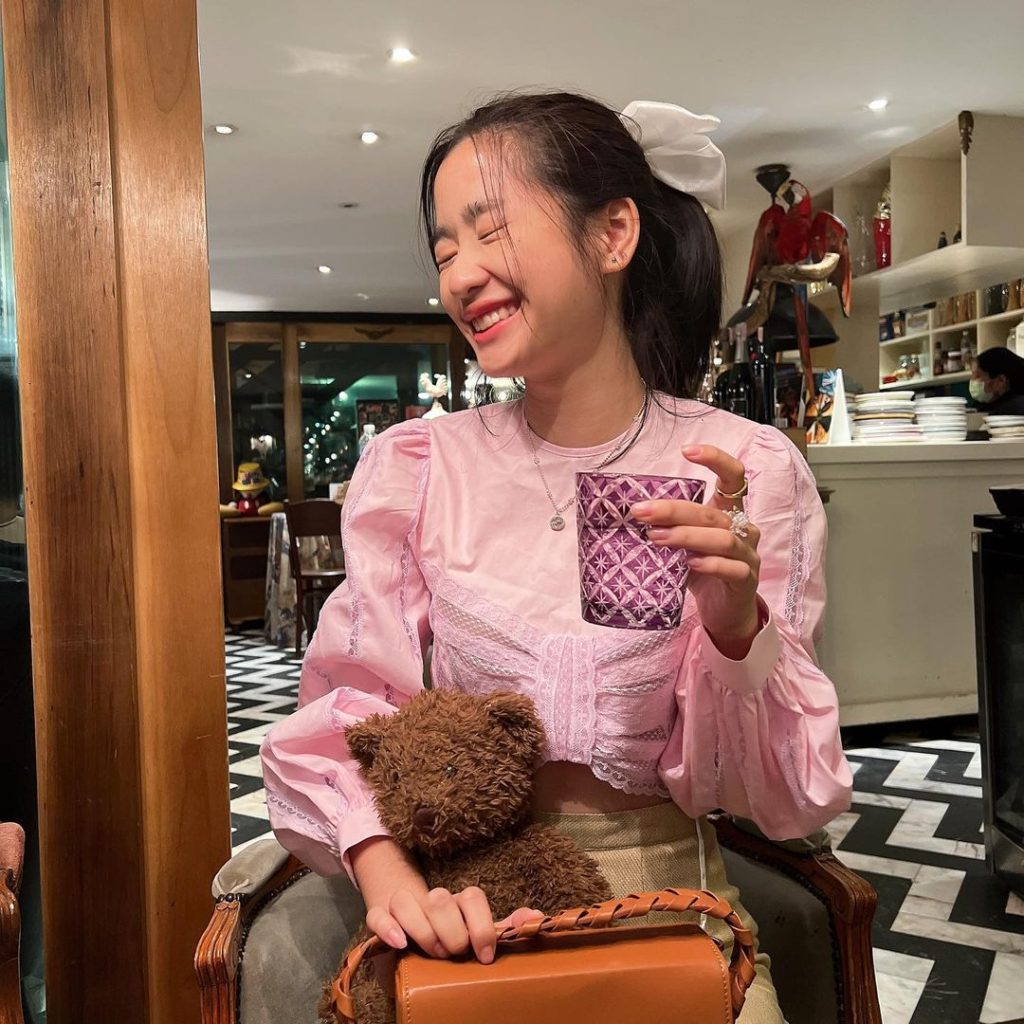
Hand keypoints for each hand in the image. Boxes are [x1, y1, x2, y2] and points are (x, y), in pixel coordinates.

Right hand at [366, 885, 504, 963]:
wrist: (410, 944)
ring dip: (423, 931)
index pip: (473, 897)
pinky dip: (388, 927)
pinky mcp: (380, 919)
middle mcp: (432, 899)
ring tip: (433, 954)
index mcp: (459, 902)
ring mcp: (404, 907)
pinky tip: (399, 942)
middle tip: (454, 955)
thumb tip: (536, 917)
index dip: (481, 925)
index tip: (485, 956)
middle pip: (441, 899)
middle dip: (451, 932)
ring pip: (408, 902)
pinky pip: (378, 915)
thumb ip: (504, 929)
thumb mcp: (478, 938)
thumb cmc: (451, 942)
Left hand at [631, 444, 761, 657]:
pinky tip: (689, 563)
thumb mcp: (684, 545)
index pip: (732, 476)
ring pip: (723, 538)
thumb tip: (633, 512)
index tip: (687, 451)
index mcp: (728, 513)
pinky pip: (732, 568)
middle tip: (641, 512)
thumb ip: (670, 527)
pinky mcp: (746, 581)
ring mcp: (747, 555)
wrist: (725, 614)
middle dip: (674, 510)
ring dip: (687, 535)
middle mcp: (743, 529)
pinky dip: (710, 564)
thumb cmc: (702, 572)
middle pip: (711, 512)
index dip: (715, 459)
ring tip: (657, 538)